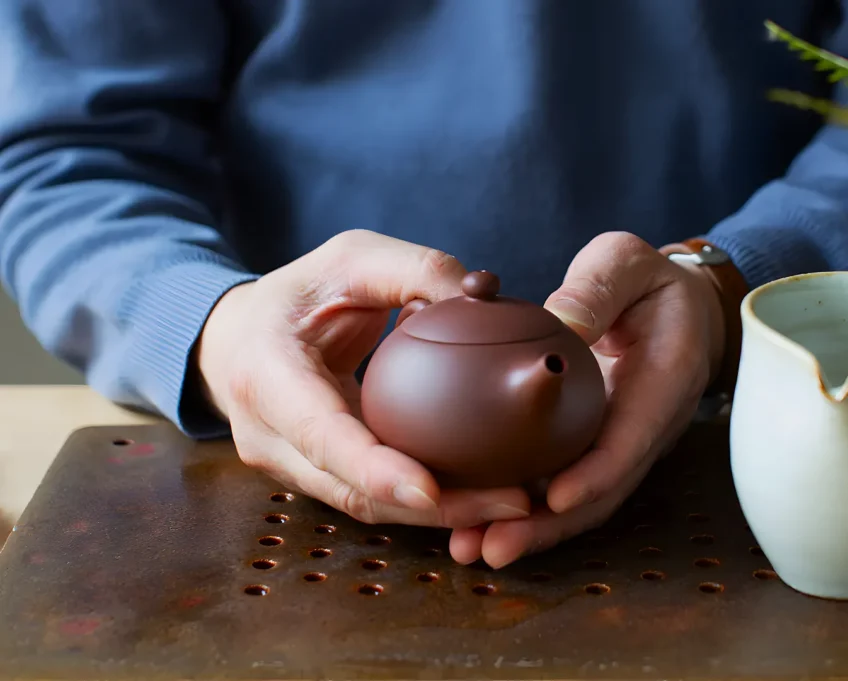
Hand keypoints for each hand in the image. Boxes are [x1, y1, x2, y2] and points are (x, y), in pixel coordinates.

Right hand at [196, 229, 530, 526]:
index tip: (430, 490)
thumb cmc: (298, 293)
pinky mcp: (315, 479)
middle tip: (513, 501)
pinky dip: (426, 502)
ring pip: (366, 507)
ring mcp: (288, 466)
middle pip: (351, 491)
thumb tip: (484, 295)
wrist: (238, 337)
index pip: (319, 433)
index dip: (371, 468)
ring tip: (512, 502)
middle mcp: (268, 435)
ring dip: (440, 514)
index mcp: (265, 374)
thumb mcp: (350, 258)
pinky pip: (371, 498)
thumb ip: (414, 269)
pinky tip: (482, 494)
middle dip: (432, 508)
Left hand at [448, 232, 724, 566]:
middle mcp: (644, 426)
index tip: (553, 499)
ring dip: (530, 529)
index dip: (594, 475)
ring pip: (579, 499)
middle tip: (493, 546)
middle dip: (549, 526)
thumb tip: (562, 323)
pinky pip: (562, 481)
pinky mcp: (594, 444)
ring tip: (472, 549)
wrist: (678, 308)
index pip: (630, 439)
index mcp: (663, 382)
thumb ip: (598, 287)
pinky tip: (475, 520)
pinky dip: (524, 506)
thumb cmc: (648, 280)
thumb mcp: (627, 261)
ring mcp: (620, 441)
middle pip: (600, 490)